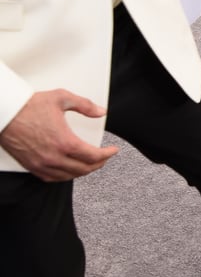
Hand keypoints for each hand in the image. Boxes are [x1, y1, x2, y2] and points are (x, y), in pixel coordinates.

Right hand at [0, 90, 117, 180]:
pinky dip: (65, 176)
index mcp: (64, 141)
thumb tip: (101, 112)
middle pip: (83, 169)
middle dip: (98, 164)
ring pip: (69, 176)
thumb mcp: (62, 98)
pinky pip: (52, 178)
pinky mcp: (32, 166)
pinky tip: (69, 170)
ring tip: (90, 163)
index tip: (113, 151)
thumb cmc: (29, 106)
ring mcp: (42, 164)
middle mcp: (54, 157)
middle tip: (104, 157)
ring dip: (83, 171)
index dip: (107, 155)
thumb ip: (85, 105)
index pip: (93, 156)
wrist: (6, 113)